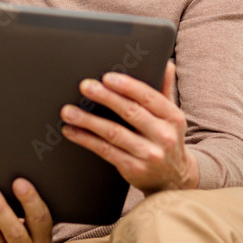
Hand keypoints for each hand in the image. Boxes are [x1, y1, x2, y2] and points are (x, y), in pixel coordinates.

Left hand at [60, 62, 198, 193]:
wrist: (174, 179)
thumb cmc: (166, 138)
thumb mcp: (170, 115)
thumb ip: (164, 89)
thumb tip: (165, 64)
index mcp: (173, 117)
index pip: (148, 97)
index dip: (127, 86)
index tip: (107, 77)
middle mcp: (163, 136)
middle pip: (130, 112)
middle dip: (105, 97)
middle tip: (85, 86)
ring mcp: (149, 154)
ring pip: (114, 133)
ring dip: (88, 121)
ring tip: (68, 111)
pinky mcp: (133, 169)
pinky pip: (105, 151)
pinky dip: (86, 139)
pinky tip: (72, 131)